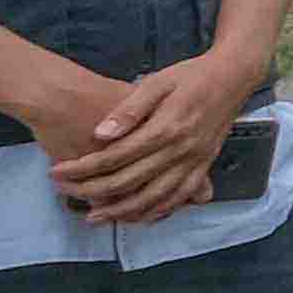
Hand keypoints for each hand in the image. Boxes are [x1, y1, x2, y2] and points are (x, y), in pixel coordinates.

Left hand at [54, 53, 253, 225]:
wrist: (234, 76)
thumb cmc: (191, 75)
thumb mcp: (156, 82)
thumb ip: (128, 109)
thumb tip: (100, 133)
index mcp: (165, 127)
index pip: (114, 157)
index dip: (82, 168)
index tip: (57, 171)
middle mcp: (180, 150)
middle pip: (128, 182)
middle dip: (92, 191)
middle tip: (66, 193)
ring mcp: (194, 162)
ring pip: (152, 198)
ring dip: (121, 212)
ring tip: (94, 217)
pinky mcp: (204, 167)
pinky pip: (178, 198)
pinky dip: (155, 212)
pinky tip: (136, 217)